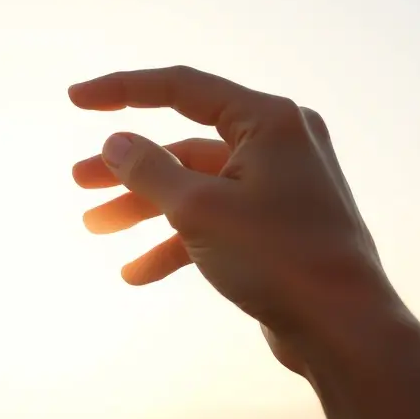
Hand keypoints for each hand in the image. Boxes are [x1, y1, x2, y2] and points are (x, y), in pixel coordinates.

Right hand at [70, 66, 399, 374]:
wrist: (344, 329)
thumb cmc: (280, 260)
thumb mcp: (199, 210)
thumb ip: (149, 170)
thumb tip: (116, 142)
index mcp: (268, 121)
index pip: (182, 89)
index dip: (123, 90)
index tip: (75, 99)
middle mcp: (278, 144)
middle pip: (184, 144)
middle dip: (129, 167)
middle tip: (80, 182)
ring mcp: (280, 187)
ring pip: (196, 187)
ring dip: (146, 208)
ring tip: (95, 227)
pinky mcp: (278, 227)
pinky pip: (217, 222)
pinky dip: (178, 242)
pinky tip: (137, 273)